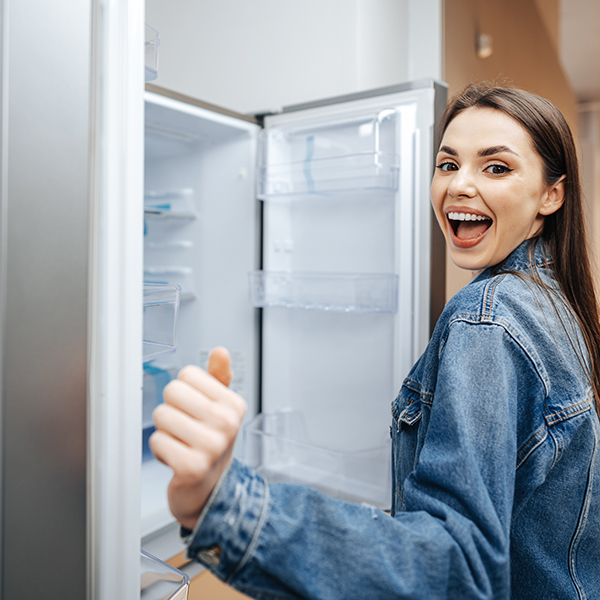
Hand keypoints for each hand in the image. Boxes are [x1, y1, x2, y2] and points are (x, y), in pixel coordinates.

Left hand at [149, 347, 245, 529]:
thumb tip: (220, 351)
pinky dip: (160, 450)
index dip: (185, 391)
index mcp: (233, 404)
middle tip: (185, 427)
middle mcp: (226, 424)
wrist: (212, 488)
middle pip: (172, 391)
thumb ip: (218, 377)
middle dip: (172, 409)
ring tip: (181, 443)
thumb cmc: (212, 442)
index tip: (196, 411)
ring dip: (165, 431)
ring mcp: (211, 446)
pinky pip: (157, 441)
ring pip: (161, 415)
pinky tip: (176, 457)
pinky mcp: (192, 466)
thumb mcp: (220, 408)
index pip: (188, 374)